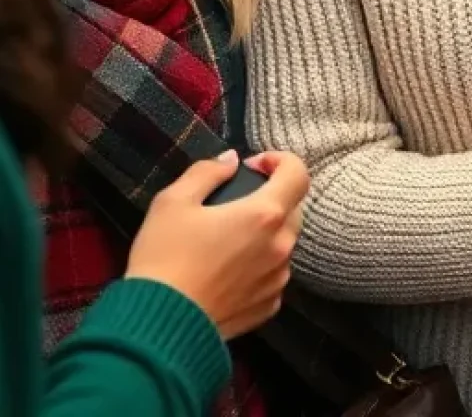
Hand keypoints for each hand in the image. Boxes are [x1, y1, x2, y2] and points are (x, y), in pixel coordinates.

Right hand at [125, 150, 309, 339]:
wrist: (155, 328)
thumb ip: (206, 172)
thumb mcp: (173, 203)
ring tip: (228, 240)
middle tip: (237, 203)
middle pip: (293, 208)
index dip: (281, 161)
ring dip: (266, 234)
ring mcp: (277, 279)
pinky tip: (228, 272)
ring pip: (284, 243)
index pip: (298, 173)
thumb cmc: (162, 260)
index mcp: (264, 214)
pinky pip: (273, 275)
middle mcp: (280, 245)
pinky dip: (259, 266)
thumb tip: (231, 160)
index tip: (254, 166)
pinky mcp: (267, 307)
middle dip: (272, 197)